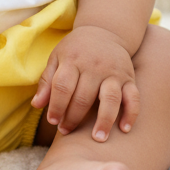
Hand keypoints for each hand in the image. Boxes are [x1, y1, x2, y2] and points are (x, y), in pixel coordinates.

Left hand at [31, 25, 139, 140]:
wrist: (105, 30)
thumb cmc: (75, 50)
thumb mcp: (57, 58)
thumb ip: (47, 81)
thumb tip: (37, 105)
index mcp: (73, 60)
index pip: (62, 87)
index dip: (56, 106)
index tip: (53, 121)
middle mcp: (94, 66)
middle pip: (84, 97)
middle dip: (74, 117)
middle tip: (66, 131)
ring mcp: (114, 72)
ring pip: (110, 99)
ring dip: (104, 120)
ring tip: (98, 138)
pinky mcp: (129, 78)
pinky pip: (133, 97)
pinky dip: (131, 114)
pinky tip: (124, 129)